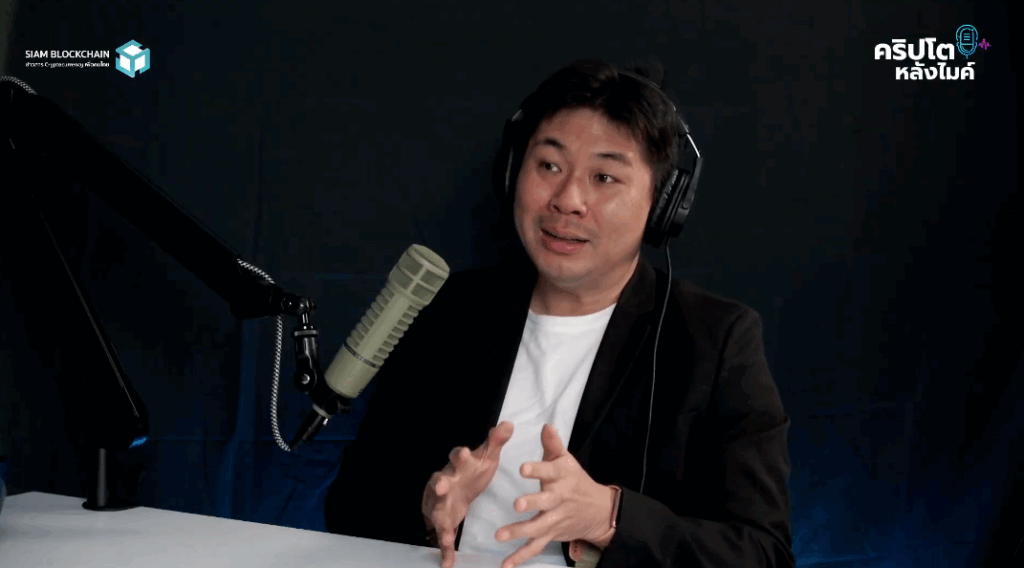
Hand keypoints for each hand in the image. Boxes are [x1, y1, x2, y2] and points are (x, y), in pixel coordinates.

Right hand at [422, 420, 514, 567]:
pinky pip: (442, 535)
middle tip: (442, 486)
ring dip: (440, 521)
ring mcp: (442, 503)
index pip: (457, 456)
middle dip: (440, 484)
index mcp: (458, 466)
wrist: (453, 488)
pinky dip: (444, 549)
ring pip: (438, 511)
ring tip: (446, 533)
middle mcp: (446, 482)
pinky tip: (447, 563)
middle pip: (440, 481)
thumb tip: (509, 423)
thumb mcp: (486, 456)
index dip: (460, 455)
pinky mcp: (443, 520)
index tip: (465, 453)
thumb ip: (495, 442)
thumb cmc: (471, 470)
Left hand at [495, 424, 615, 567]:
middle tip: (516, 503)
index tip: (523, 467)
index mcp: (561, 478)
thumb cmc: (575, 481)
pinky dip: (520, 558)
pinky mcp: (551, 535)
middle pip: (545, 502)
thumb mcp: (567, 460)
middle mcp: (559, 499)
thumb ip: (553, 445)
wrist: (598, 510)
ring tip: (500, 535)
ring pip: (538, 527)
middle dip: (532, 503)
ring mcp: (555, 519)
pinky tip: (505, 566)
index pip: (550, 471)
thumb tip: (545, 425)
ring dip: (519, 532)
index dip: (537, 469)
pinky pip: (535, 548)